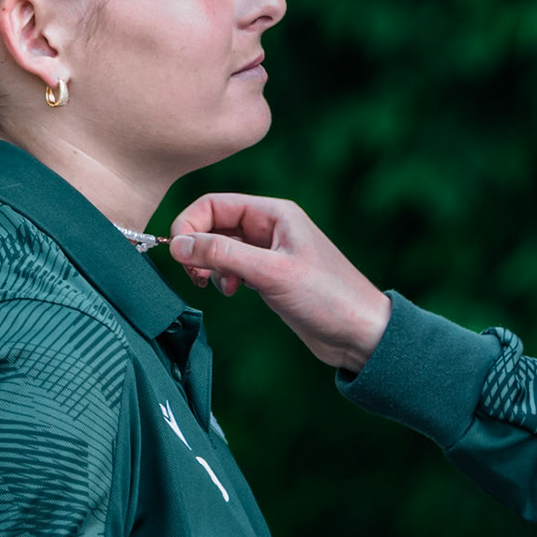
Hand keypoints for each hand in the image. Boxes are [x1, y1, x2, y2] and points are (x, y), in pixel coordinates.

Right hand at [167, 194, 392, 372]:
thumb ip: (223, 255)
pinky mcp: (270, 275)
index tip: (177, 255)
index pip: (214, 203)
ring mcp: (270, 251)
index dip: (189, 224)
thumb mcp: (271, 273)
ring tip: (216, 286)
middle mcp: (271, 227)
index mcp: (275, 213)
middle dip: (197, 247)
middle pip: (215, 224)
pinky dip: (223, 277)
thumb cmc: (327, 297)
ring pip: (222, 247)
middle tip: (195, 276)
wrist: (359, 333)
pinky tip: (232, 291)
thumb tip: (178, 244)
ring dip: (210, 264)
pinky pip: (233, 266)